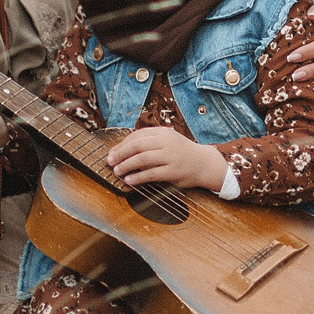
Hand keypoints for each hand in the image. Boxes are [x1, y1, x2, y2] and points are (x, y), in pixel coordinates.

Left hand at [107, 126, 228, 193]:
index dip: (122, 144)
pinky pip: (151, 174)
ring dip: (126, 165)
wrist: (204, 163)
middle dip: (120, 154)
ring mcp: (170, 156)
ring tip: (117, 171)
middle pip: (137, 145)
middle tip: (110, 162)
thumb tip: (121, 150)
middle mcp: (166, 142)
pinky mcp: (173, 171)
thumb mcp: (167, 140)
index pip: (137, 135)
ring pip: (142, 159)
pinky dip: (138, 177)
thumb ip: (149, 142)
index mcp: (163, 132)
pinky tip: (129, 180)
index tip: (112, 153)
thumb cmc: (181, 152)